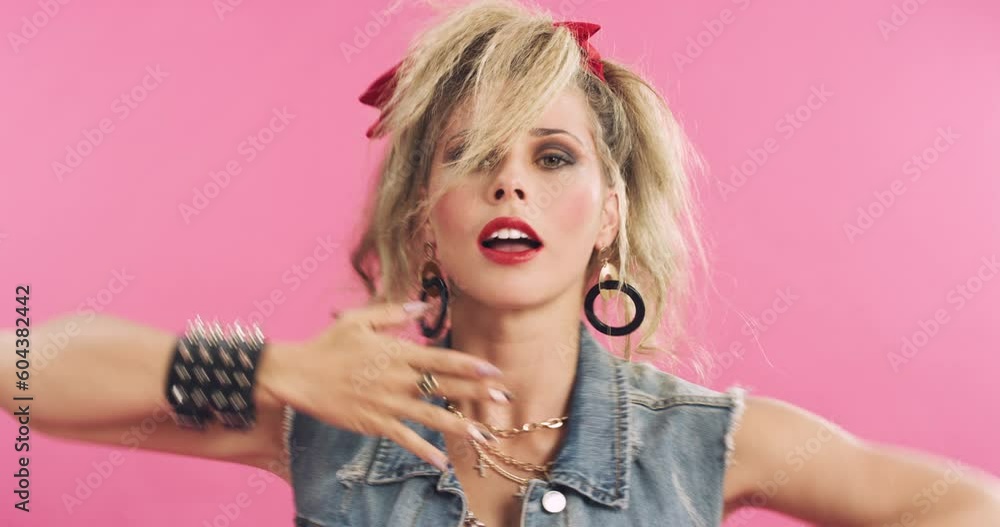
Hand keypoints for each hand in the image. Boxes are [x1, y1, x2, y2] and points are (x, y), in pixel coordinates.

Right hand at [258, 301, 510, 470]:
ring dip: (459, 425)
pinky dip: (423, 449)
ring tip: (484, 435)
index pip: (441, 359)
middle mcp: (397, 379)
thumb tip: (422, 306)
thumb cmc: (328, 343)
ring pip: (430, 416)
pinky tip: (442, 462)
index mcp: (397, 353)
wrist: (297, 374)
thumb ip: (394, 312)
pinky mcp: (374, 423)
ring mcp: (387, 403)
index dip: (469, 365)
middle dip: (476, 393)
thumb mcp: (360, 319)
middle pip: (444, 387)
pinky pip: (404, 438)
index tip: (493, 370)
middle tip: (503, 399)